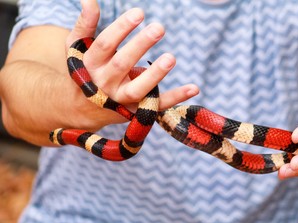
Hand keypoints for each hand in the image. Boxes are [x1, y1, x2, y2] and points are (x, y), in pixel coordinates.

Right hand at [67, 0, 198, 121]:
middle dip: (140, 45)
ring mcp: (120, 99)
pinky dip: (176, 97)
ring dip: (155, 74)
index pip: (105, 44)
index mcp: (91, 64)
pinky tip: (194, 88)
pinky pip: (157, 105)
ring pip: (138, 89)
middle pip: (121, 64)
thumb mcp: (79, 48)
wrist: (83, 109)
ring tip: (171, 57)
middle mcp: (104, 83)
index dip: (121, 28)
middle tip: (159, 28)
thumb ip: (86, 25)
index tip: (139, 13)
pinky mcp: (136, 110)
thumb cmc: (86, 71)